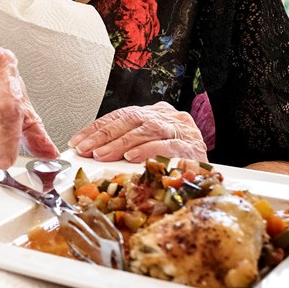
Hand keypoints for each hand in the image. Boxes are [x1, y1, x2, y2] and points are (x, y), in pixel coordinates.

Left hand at [68, 101, 206, 162]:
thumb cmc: (174, 161)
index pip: (120, 116)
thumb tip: (90, 150)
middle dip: (104, 135)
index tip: (77, 141)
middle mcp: (167, 118)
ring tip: (102, 155)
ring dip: (120, 144)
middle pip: (131, 120)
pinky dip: (147, 151)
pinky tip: (131, 158)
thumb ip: (124, 144)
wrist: (211, 173)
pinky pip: (166, 146)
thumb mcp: (147, 147)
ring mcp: (181, 131)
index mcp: (155, 114)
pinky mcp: (192, 148)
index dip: (97, 128)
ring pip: (145, 130)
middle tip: (85, 149)